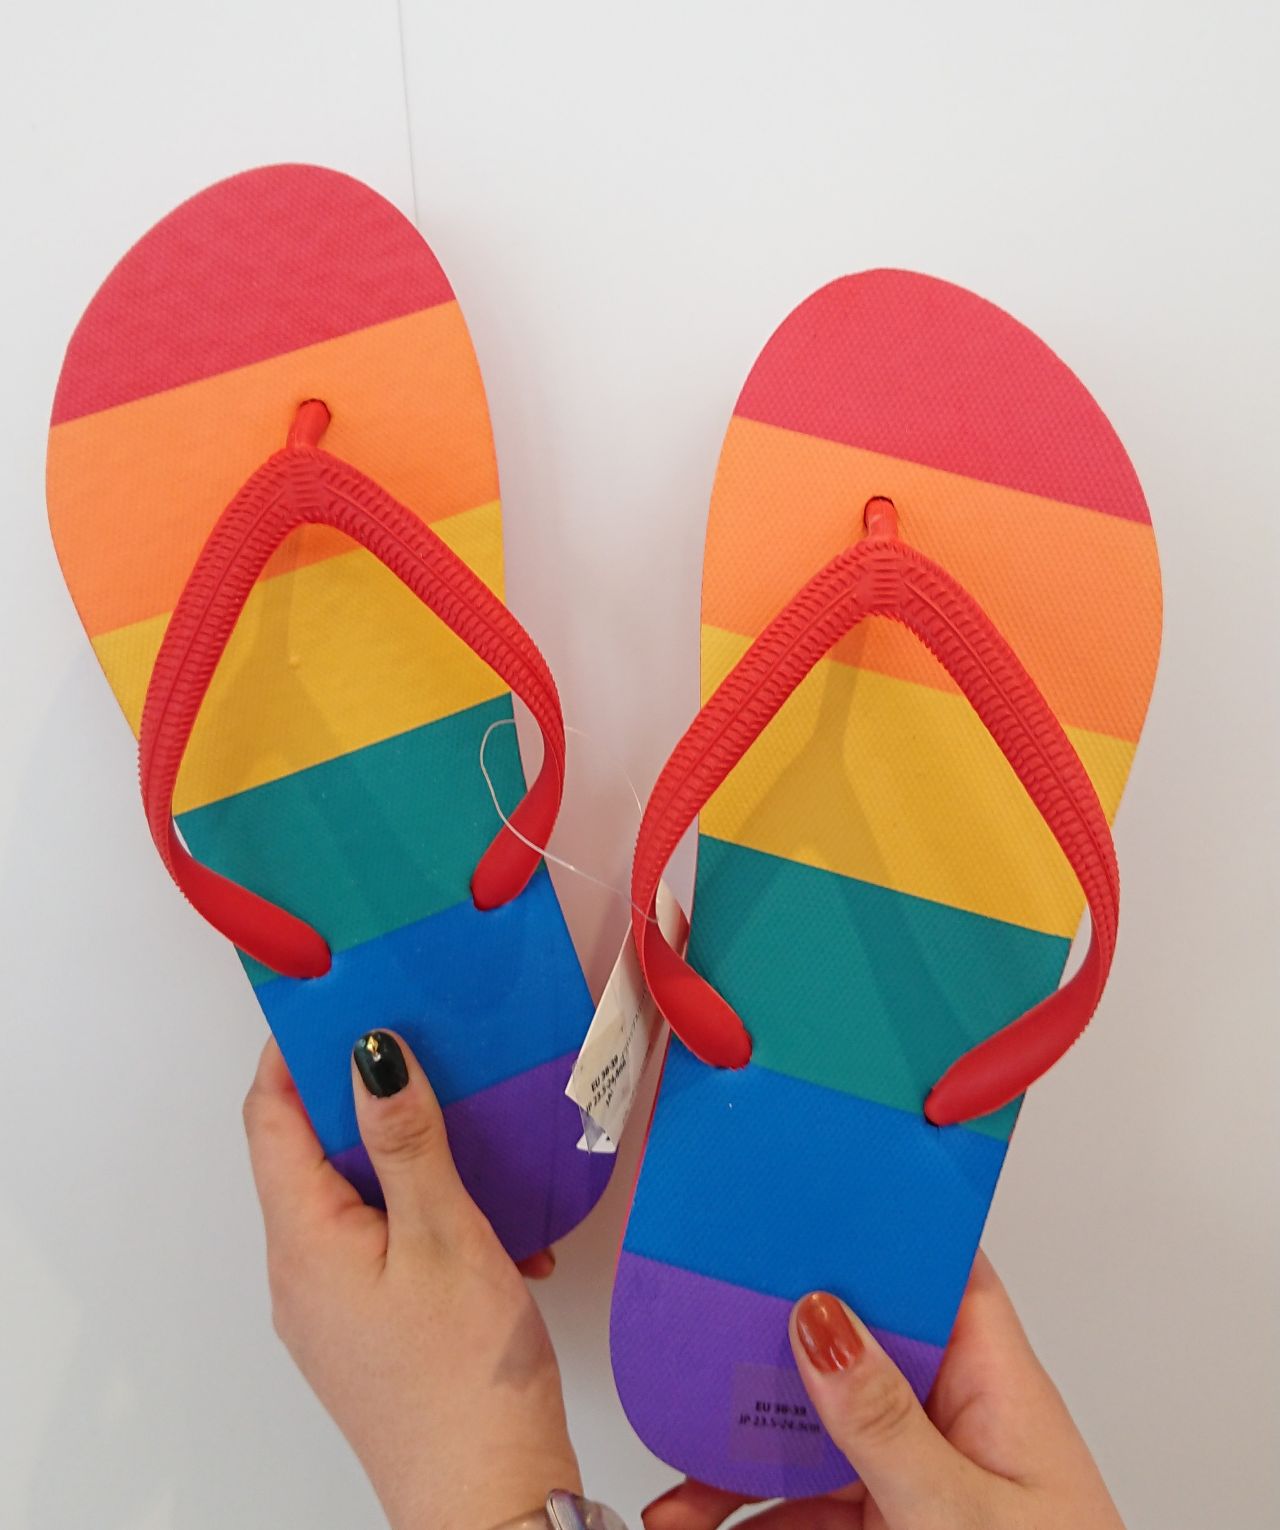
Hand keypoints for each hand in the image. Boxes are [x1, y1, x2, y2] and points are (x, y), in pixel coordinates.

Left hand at [243, 1031, 579, 1529]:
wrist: (489, 1503)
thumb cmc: (465, 1377)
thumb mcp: (444, 1234)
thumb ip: (406, 1138)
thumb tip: (370, 1053)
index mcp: (304, 1241)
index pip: (270, 1118)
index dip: (293, 1052)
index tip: (333, 997)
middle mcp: (301, 1274)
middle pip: (310, 1153)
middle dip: (361, 1095)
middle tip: (418, 1046)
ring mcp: (333, 1307)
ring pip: (355, 1196)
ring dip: (407, 1157)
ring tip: (469, 1131)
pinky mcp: (370, 1330)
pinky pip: (383, 1242)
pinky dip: (428, 1214)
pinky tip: (493, 1225)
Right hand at [643, 1252, 1123, 1529]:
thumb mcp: (959, 1510)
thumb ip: (884, 1422)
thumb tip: (822, 1320)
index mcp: (993, 1380)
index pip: (930, 1266)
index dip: (866, 1227)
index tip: (788, 1209)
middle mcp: (954, 1414)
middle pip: (846, 1350)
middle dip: (763, 1359)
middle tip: (691, 1358)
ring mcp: (921, 1472)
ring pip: (813, 1434)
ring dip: (737, 1457)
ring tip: (677, 1496)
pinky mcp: (894, 1523)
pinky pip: (808, 1503)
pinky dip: (752, 1515)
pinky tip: (705, 1522)